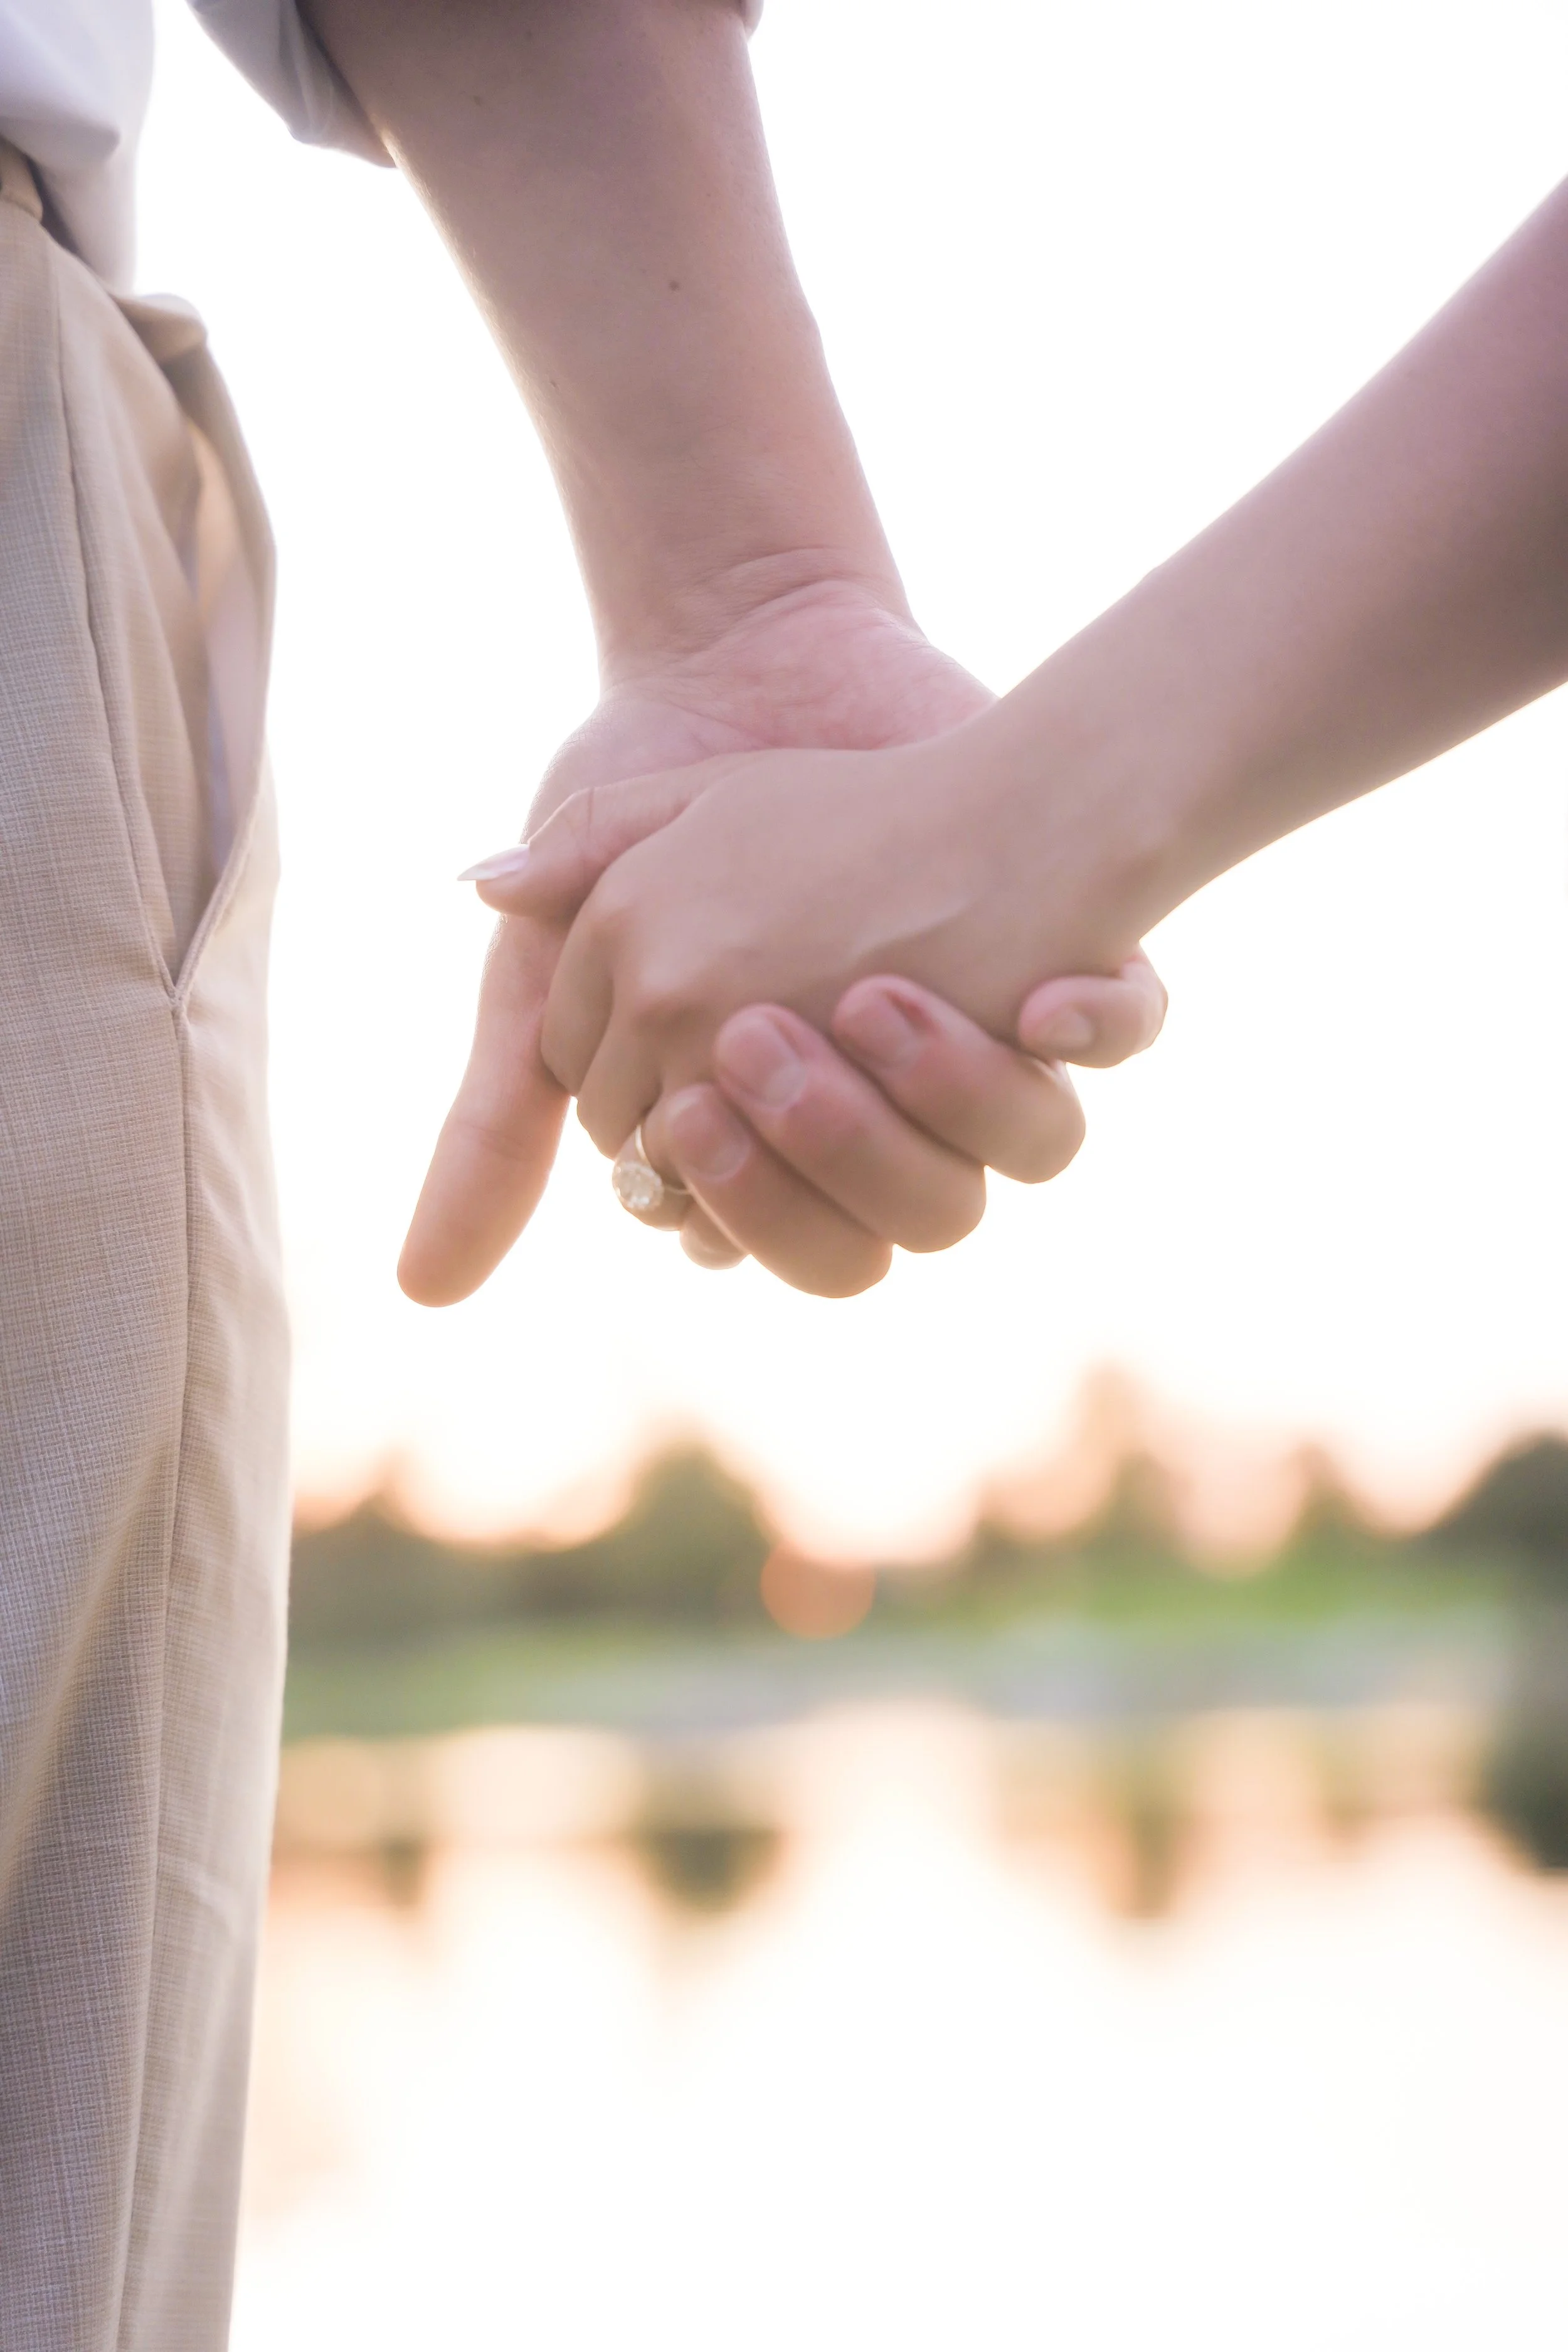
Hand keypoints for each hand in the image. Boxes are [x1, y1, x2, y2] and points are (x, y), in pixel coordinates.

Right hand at [400, 583, 1162, 1300]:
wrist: (743, 665)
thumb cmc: (643, 835)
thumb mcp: (553, 972)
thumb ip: (501, 1125)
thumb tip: (422, 1294)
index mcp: (776, 1135)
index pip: (772, 1235)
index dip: (740, 1202)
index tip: (690, 1116)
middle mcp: (893, 1108)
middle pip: (899, 1227)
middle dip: (840, 1157)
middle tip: (760, 1046)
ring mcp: (986, 1034)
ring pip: (1013, 1158)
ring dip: (950, 1099)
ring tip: (873, 996)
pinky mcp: (1065, 944)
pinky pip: (1124, 1027)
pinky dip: (1100, 1020)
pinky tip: (1050, 992)